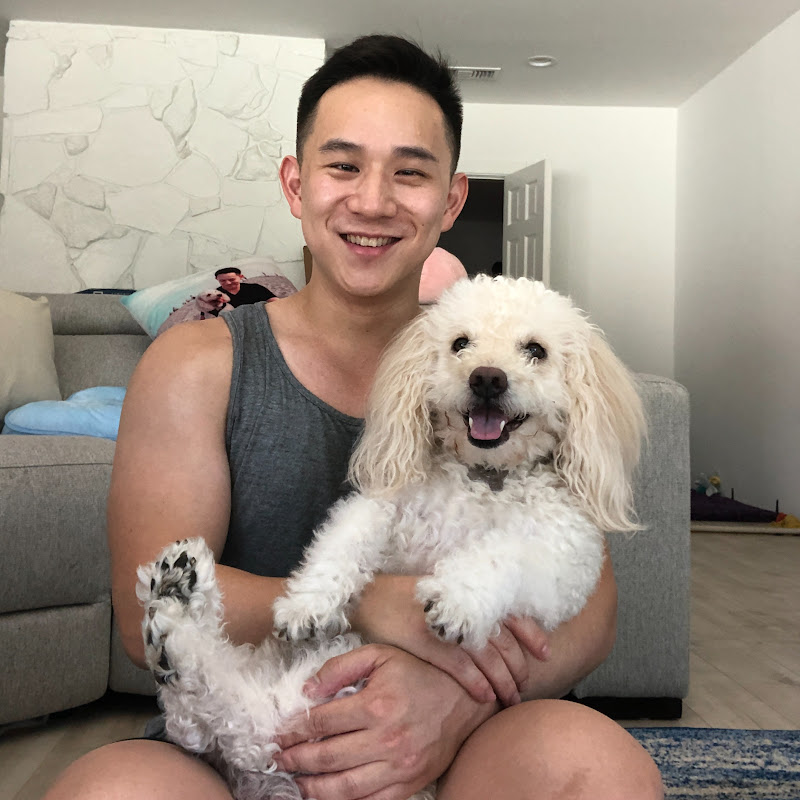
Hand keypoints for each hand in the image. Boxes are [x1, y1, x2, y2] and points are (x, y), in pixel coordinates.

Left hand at [275, 644, 492, 799]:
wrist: (466, 702)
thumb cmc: (420, 674)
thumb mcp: (381, 656)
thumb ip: (342, 666)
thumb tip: (308, 689)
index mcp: (377, 704)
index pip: (321, 722)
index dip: (293, 729)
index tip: (279, 732)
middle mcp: (386, 739)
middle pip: (326, 757)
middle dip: (294, 759)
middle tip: (277, 759)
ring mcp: (398, 766)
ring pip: (343, 787)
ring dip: (311, 787)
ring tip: (294, 781)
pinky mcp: (408, 784)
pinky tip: (326, 795)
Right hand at [353, 576, 550, 705]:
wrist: (368, 598)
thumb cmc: (406, 599)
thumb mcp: (441, 597)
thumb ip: (468, 609)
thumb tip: (499, 632)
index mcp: (466, 593)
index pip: (510, 613)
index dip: (531, 634)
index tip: (546, 654)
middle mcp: (459, 606)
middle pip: (503, 640)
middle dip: (519, 667)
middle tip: (525, 688)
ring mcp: (442, 623)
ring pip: (486, 656)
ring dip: (503, 680)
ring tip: (510, 700)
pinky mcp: (423, 639)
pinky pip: (458, 665)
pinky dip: (476, 681)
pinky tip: (485, 696)